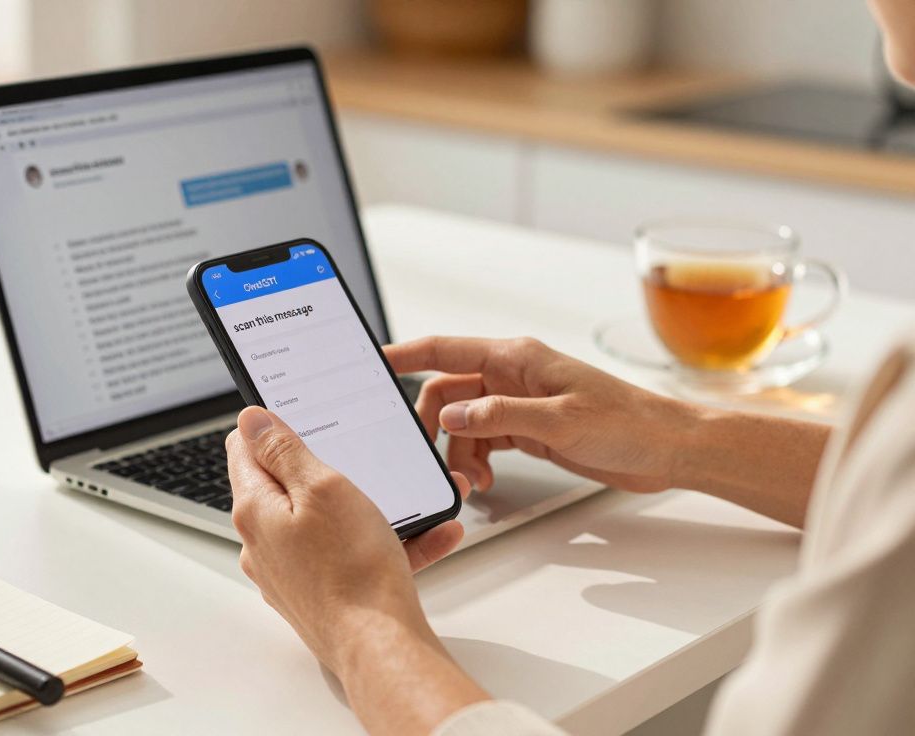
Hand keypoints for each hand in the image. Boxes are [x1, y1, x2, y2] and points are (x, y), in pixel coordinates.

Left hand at [227, 406, 486, 732]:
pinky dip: (388, 542)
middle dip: (326, 468)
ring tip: (416, 500)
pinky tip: (432, 535)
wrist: (379, 647)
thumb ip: (284, 450)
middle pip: (286, 486)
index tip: (296, 416)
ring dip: (370, 506)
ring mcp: (291, 573)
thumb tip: (251, 419)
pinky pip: (352, 555)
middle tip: (363, 456)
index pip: (244, 450)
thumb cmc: (352, 569)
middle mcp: (264, 543)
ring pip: (328, 522)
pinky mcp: (320, 594)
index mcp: (256, 510)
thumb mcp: (322, 487)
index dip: (269, 427)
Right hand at [385, 336, 695, 493]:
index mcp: (515, 358)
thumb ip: (502, 416)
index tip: (371, 363)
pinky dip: (475, 460)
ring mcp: (518, 403)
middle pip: (446, 392)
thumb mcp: (562, 420)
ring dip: (457, 451)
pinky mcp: (529, 429)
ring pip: (462, 422)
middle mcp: (511, 376)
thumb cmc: (629, 423)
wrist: (668, 448)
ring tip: (471, 480)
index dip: (404, 355)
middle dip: (431, 424)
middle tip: (427, 455)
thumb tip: (454, 416)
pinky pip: (483, 441)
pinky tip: (484, 480)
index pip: (443, 349)